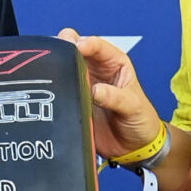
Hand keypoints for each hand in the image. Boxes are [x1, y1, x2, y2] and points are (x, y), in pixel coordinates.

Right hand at [56, 30, 160, 160]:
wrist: (134, 147)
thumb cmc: (141, 120)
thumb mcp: (134, 106)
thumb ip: (116, 97)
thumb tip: (95, 91)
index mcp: (113, 63)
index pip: (97, 46)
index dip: (85, 43)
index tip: (76, 47)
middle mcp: (95, 71)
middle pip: (74, 51)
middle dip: (65, 48)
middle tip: (58, 54)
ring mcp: (82, 87)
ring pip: (64, 70)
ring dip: (56, 70)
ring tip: (50, 73)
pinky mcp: (74, 104)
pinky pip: (60, 95)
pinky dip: (54, 92)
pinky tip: (49, 93)